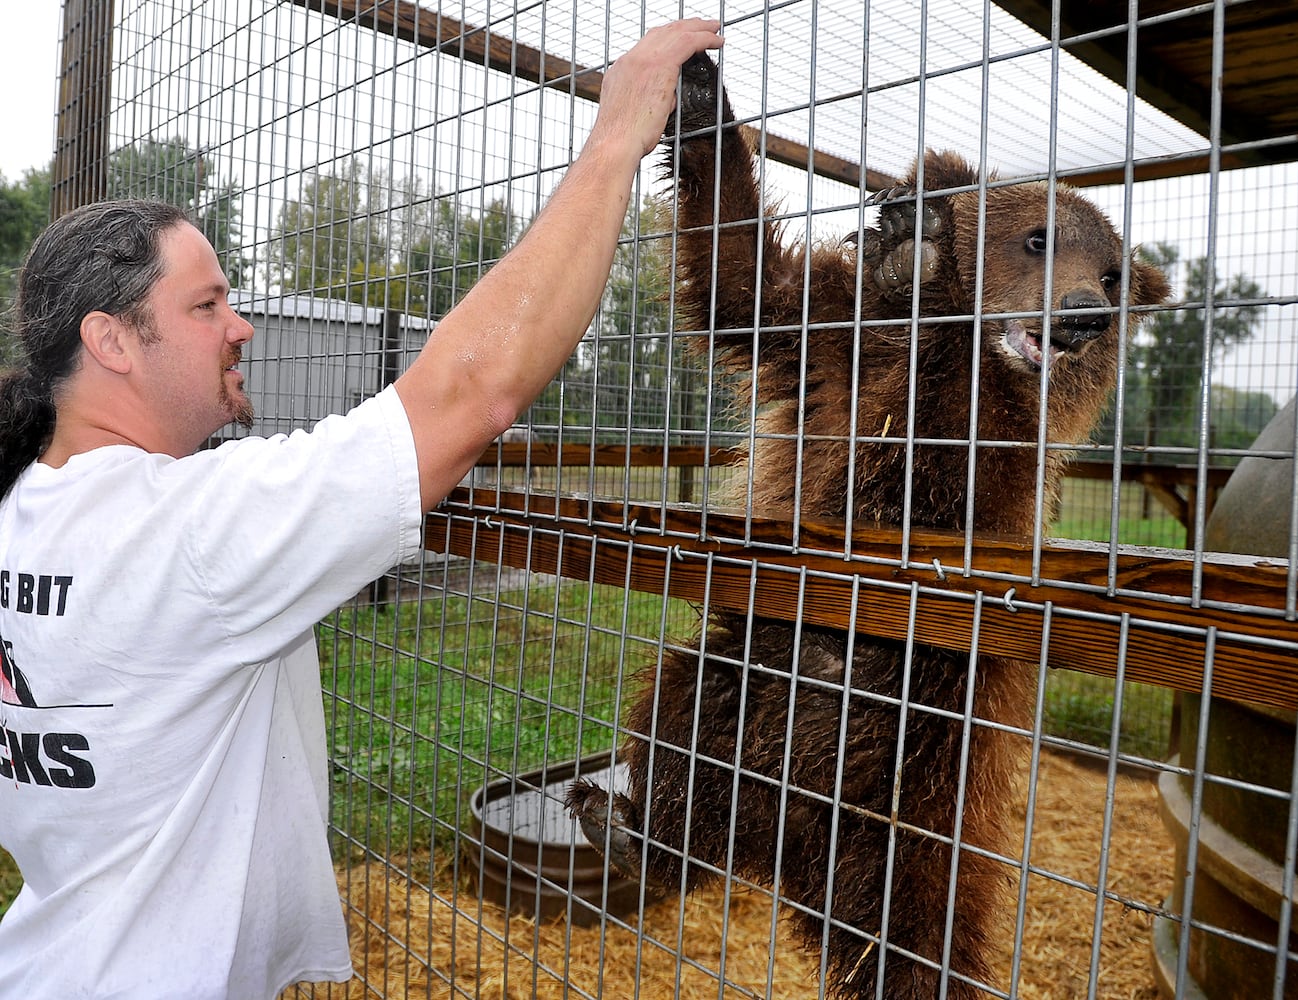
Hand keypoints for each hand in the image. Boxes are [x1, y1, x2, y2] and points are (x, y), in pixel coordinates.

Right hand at [591, 19, 723, 161]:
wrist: (614, 144)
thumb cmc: (624, 140)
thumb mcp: (635, 114)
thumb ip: (653, 100)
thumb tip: (670, 98)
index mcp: (621, 70)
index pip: (647, 46)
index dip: (667, 38)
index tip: (681, 39)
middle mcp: (630, 60)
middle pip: (661, 32)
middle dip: (684, 26)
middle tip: (702, 26)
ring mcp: (643, 60)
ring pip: (676, 32)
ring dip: (699, 27)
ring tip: (714, 28)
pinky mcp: (660, 66)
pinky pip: (688, 42)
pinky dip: (705, 38)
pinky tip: (718, 41)